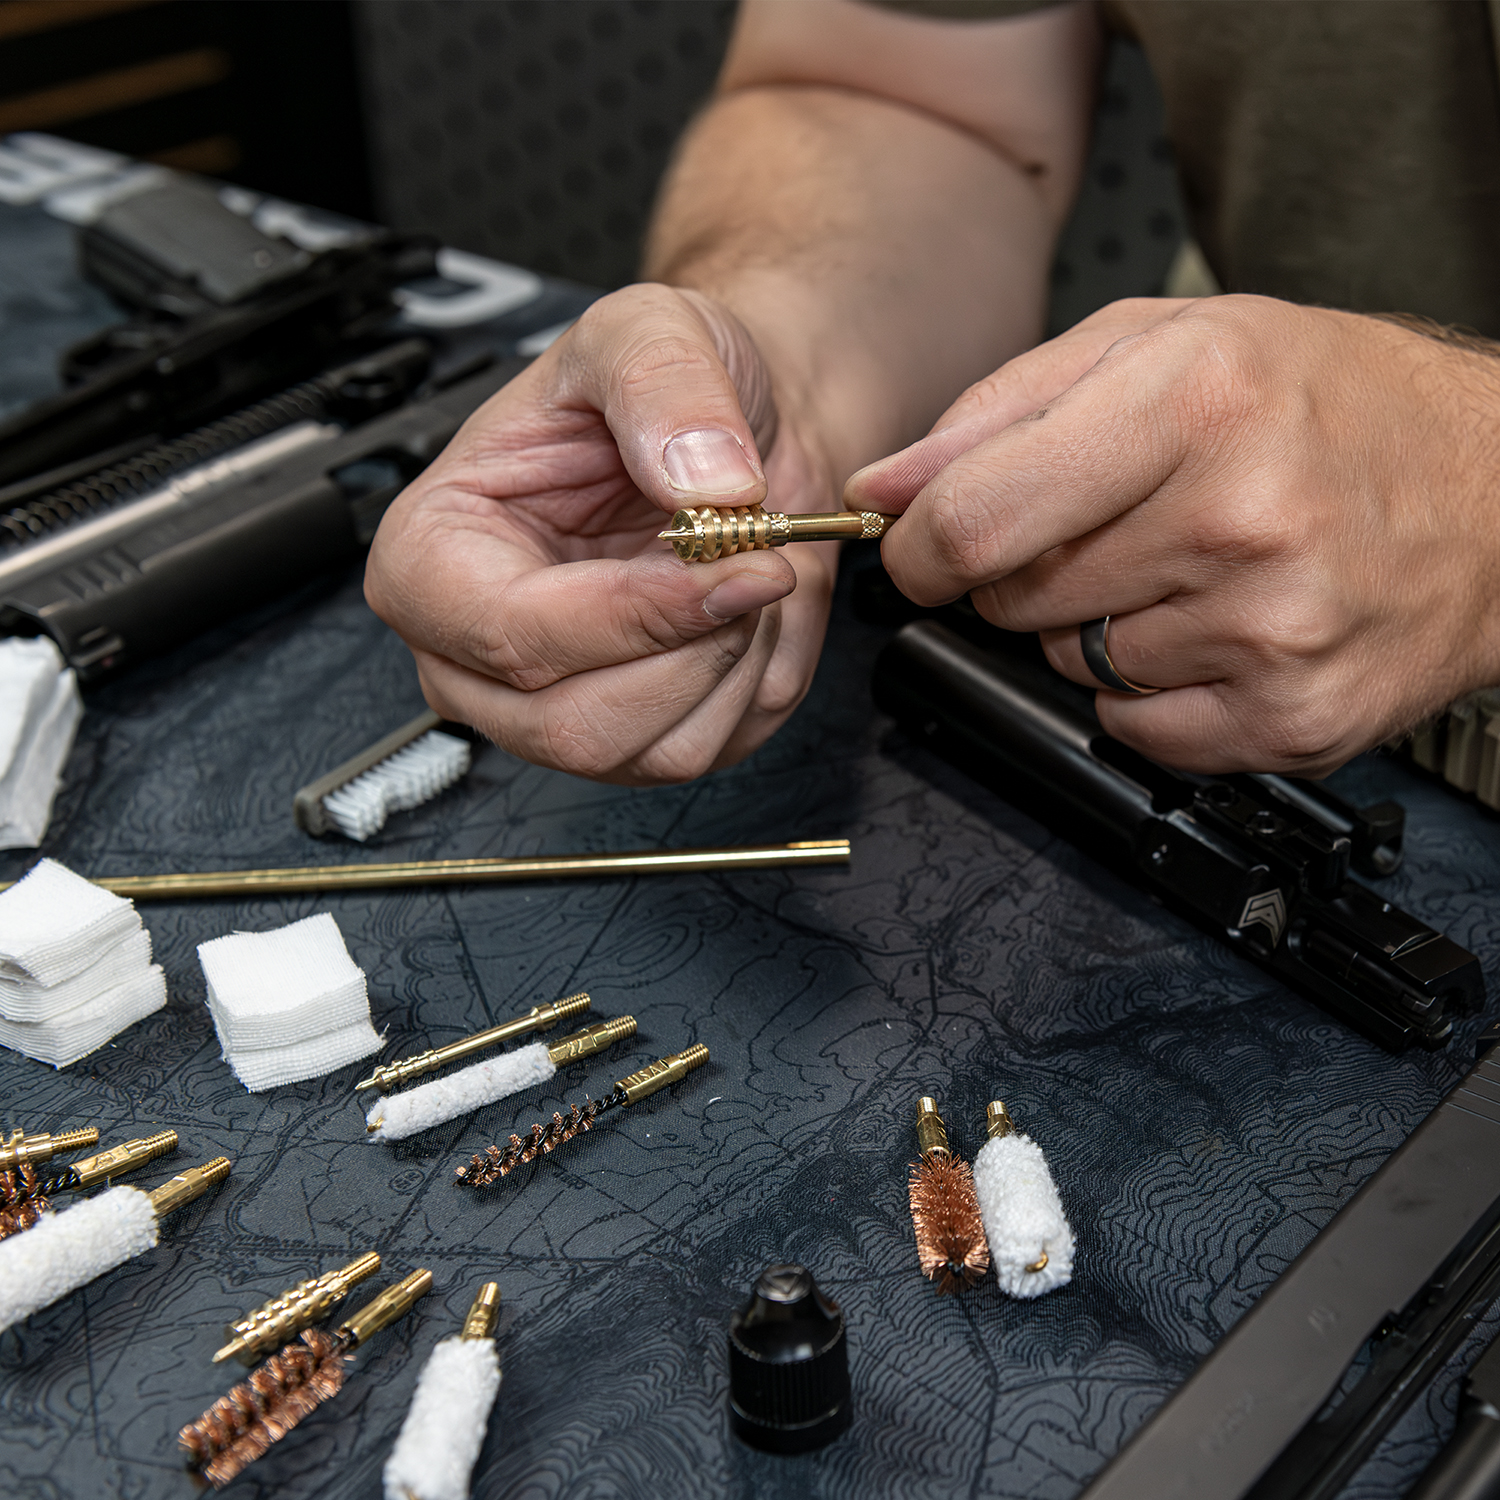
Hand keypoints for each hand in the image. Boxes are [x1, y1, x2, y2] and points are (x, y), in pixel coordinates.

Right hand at [365, 285, 839, 783]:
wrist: (730, 428)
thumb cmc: (658, 390)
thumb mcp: (645, 328)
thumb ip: (660, 384)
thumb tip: (696, 479)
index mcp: (434, 560)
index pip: (513, 636)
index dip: (634, 613)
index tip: (727, 559)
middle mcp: (479, 657)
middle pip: (578, 727)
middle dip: (693, 646)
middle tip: (753, 556)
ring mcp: (555, 711)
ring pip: (653, 753)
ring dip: (734, 661)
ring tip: (743, 570)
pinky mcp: (639, 746)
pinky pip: (711, 749)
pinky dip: (757, 683)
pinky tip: (746, 612)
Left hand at [848, 295, 1499, 774]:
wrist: (1497, 490)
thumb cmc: (1324, 401)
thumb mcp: (1156, 345)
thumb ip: (997, 414)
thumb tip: (881, 492)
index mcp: (1195, 403)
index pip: (978, 520)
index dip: (920, 546)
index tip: (922, 545)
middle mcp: (1239, 521)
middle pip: (1014, 598)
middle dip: (1022, 570)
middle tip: (1108, 523)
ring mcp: (1271, 633)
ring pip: (1069, 665)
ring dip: (1091, 624)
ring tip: (1186, 564)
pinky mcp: (1291, 720)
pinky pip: (1131, 727)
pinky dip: (1144, 688)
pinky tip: (1214, 626)